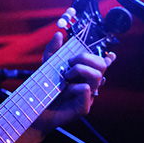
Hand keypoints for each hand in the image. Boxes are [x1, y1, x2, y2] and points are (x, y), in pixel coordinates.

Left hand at [35, 8, 115, 132]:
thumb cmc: (43, 88)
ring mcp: (88, 96)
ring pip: (98, 76)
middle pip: (102, 66)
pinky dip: (74, 87)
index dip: (108, 58)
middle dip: (86, 58)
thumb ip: (53, 50)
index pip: (102, 64)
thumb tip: (59, 34)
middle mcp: (89, 84)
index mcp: (84, 74)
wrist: (33, 108)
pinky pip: (86, 90)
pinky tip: (66, 90)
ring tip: (65, 76)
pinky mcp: (84, 108)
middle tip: (69, 62)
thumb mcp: (46, 65)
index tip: (110, 53)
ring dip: (80, 70)